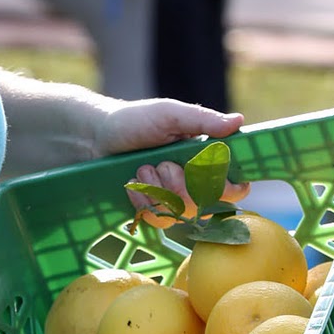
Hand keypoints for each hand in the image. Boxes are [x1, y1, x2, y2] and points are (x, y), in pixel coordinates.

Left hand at [98, 98, 250, 217]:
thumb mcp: (169, 114)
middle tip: (162, 164)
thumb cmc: (134, 120)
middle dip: (180, 184)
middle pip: (204, 203)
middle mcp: (191, 181)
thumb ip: (202, 120)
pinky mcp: (151, 209)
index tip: (215, 181)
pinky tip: (132, 183)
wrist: (94, 137)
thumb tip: (238, 122)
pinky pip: (156, 219)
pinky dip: (142, 200)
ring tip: (141, 168)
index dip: (230, 189)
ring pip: (179, 214)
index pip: (232, 186)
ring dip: (157, 190)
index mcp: (203, 158)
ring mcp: (171, 198)